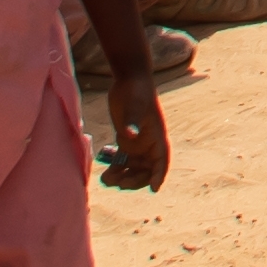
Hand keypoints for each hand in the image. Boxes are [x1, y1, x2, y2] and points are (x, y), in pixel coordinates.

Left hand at [102, 72, 170, 191]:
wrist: (129, 78)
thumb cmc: (135, 90)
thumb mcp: (134, 105)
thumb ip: (132, 121)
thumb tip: (130, 136)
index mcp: (156, 135)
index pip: (161, 160)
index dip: (159, 175)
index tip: (153, 189)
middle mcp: (148, 142)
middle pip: (146, 169)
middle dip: (136, 180)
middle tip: (121, 185)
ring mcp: (137, 142)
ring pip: (133, 167)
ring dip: (123, 177)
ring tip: (107, 181)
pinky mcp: (126, 139)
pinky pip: (122, 160)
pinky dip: (115, 169)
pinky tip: (104, 175)